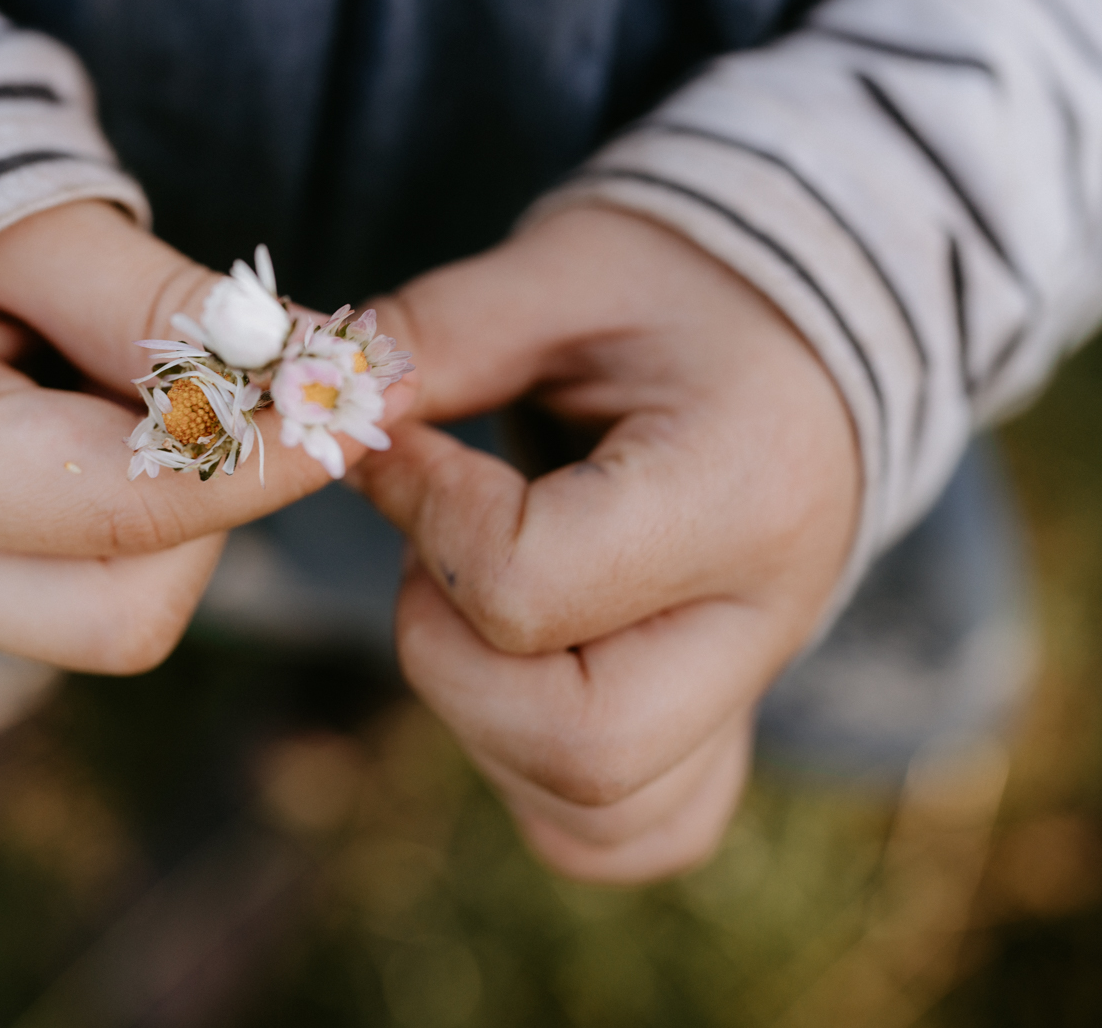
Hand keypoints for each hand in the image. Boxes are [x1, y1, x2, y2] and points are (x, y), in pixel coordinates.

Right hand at [0, 200, 402, 673]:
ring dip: (179, 512)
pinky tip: (102, 415)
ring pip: (121, 615)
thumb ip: (163, 305)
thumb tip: (322, 369)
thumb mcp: (28, 223)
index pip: (126, 509)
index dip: (265, 458)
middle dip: (211, 508)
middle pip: (130, 613)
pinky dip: (141, 513)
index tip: (365, 394)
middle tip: (207, 381)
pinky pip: (92, 587)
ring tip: (127, 382)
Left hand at [354, 206, 859, 880]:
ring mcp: (748, 688)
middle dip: (444, 651)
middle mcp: (764, 619)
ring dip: (481, 721)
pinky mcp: (721, 723)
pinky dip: (544, 783)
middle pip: (578, 746)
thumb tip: (300, 408)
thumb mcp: (558, 271)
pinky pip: (632, 830)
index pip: (528, 587)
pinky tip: (512, 671)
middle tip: (428, 547)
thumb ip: (430, 338)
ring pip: (595, 812)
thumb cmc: (678, 284)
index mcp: (740, 490)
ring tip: (470, 598)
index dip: (424, 516)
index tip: (403, 443)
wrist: (801, 328)